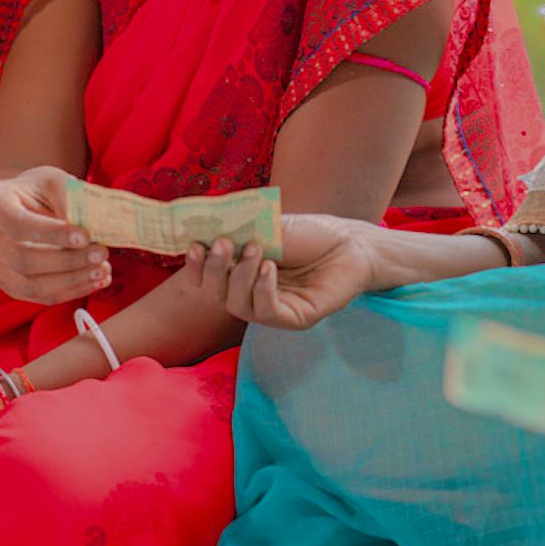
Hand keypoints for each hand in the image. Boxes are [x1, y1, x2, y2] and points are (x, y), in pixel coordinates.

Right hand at [0, 166, 110, 303]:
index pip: (18, 224)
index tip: (86, 236)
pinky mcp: (9, 284)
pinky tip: (95, 281)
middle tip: (102, 253)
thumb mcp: (53, 180)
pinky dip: (70, 291)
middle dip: (66, 261)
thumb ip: (69, 197)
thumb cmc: (38, 189)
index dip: (52, 234)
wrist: (21, 204)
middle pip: (21, 260)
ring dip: (71, 281)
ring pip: (29, 286)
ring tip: (102, 271)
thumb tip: (94, 225)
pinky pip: (38, 297)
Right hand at [183, 213, 377, 330]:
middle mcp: (253, 295)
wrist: (350, 242)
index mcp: (241, 274)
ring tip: (255, 249)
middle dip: (214, 269)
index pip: (206, 280)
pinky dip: (263, 288)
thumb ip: (238, 231)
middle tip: (223, 244)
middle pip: (216, 295)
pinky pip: (267, 312)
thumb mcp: (267, 226)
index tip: (194, 245)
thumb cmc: (309, 234)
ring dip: (240, 276)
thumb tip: (201, 228)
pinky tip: (270, 267)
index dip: (195, 267)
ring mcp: (273, 310)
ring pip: (238, 305)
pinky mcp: (295, 319)